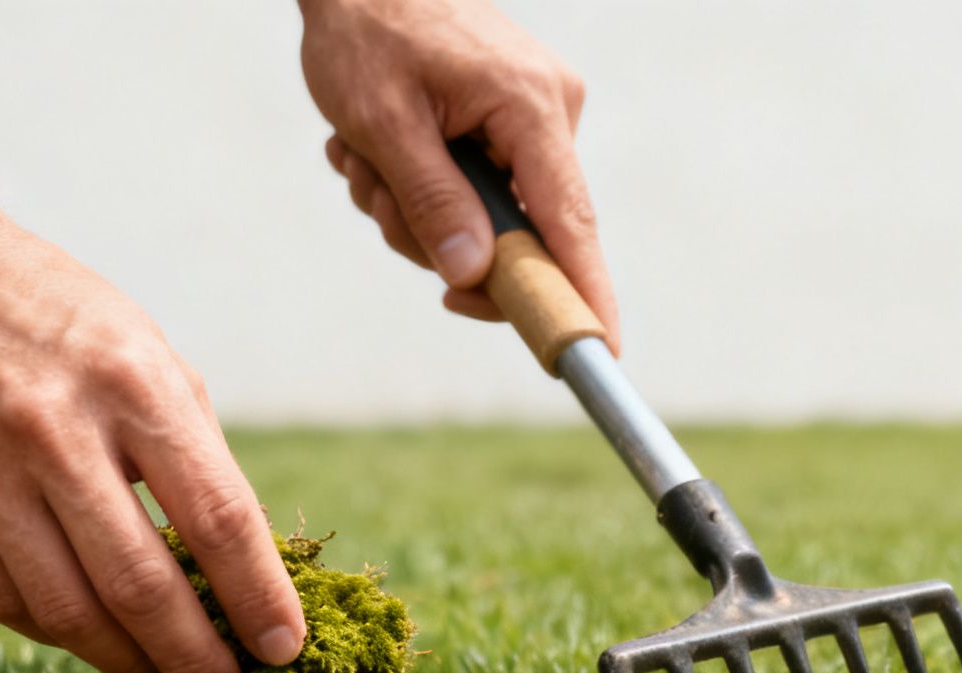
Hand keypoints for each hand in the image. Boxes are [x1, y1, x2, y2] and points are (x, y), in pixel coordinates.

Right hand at [0, 209, 306, 672]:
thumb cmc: (56, 317)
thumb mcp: (148, 355)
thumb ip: (195, 454)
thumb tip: (246, 568)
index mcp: (134, 385)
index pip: (217, 517)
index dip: (259, 596)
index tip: (286, 650)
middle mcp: (56, 429)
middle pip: (142, 583)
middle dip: (196, 655)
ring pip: (70, 610)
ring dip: (130, 662)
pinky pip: (6, 600)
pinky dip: (60, 635)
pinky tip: (95, 639)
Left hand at [298, 0, 619, 349]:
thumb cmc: (366, 27)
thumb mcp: (383, 123)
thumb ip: (432, 202)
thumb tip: (474, 276)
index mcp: (531, 107)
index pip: (570, 225)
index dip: (584, 294)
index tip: (599, 351)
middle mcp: (548, 112)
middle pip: (518, 233)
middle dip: (438, 238)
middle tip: (375, 201)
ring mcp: (530, 116)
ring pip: (483, 217)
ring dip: (411, 207)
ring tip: (361, 158)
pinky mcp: (506, 118)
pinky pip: (472, 186)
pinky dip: (417, 183)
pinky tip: (373, 147)